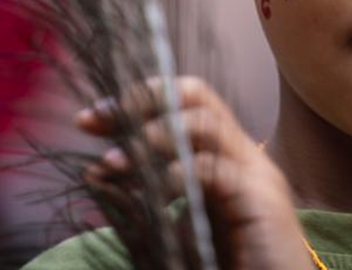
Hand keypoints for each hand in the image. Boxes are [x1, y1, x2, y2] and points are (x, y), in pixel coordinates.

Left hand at [77, 76, 312, 269]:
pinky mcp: (261, 202)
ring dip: (153, 136)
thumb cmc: (229, 266)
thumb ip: (144, 194)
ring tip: (117, 162)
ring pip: (206, 123)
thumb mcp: (176, 225)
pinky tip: (155, 192)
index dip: (135, 103)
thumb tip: (97, 170)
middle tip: (94, 121)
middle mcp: (242, 156)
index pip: (182, 104)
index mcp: (224, 157)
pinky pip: (216, 170)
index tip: (89, 120)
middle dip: (139, 102)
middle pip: (195, 97)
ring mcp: (256, 174)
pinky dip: (179, 173)